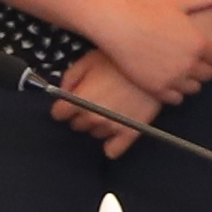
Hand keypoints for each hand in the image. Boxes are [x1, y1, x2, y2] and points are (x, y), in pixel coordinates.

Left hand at [52, 41, 174, 141]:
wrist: (153, 66)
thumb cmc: (121, 61)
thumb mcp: (88, 60)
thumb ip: (69, 78)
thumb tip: (63, 92)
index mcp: (79, 99)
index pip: (59, 113)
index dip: (63, 106)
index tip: (69, 103)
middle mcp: (93, 117)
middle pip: (77, 124)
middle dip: (82, 113)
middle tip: (95, 99)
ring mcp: (111, 127)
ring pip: (95, 133)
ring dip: (98, 123)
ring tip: (111, 107)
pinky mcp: (130, 132)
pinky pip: (113, 150)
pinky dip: (112, 144)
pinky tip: (115, 130)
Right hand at [87, 0, 211, 105]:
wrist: (117, 24)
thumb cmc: (147, 10)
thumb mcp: (180, 2)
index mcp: (200, 44)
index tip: (202, 49)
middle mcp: (190, 64)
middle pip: (208, 75)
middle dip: (202, 67)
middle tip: (189, 59)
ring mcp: (174, 78)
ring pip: (194, 89)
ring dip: (189, 81)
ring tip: (178, 69)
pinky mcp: (157, 89)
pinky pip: (176, 99)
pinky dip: (174, 92)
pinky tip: (167, 80)